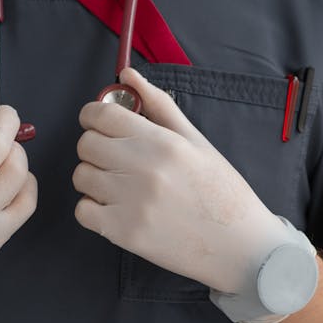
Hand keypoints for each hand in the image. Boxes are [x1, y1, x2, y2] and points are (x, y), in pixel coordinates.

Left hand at [73, 67, 289, 294]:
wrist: (241, 246)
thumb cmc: (221, 191)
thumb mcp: (197, 142)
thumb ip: (160, 106)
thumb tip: (127, 76)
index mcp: (162, 142)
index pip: (101, 115)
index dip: (93, 115)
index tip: (99, 122)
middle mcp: (144, 170)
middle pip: (86, 144)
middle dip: (95, 146)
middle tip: (115, 157)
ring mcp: (132, 204)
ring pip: (82, 177)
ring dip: (94, 178)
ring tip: (120, 185)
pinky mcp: (125, 234)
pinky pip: (82, 212)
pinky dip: (93, 210)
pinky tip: (116, 209)